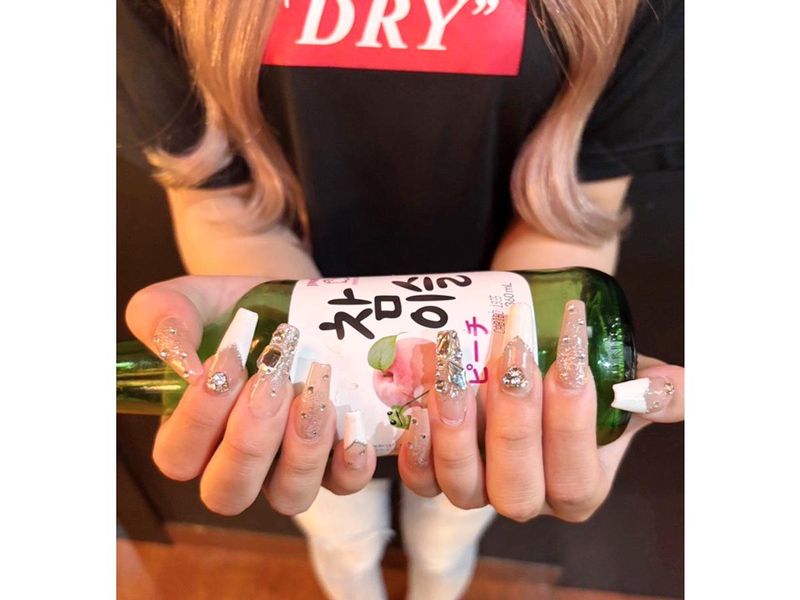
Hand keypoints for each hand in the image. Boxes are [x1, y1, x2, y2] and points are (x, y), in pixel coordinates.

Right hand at [125, 276, 376, 516]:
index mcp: (189, 436)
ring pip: (287, 496)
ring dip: (301, 450)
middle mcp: (236, 462)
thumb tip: (181, 360)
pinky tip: (350, 419)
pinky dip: (349, 461)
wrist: (285, 304)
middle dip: (249, 441)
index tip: (226, 361)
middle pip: (229, 492)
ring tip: (312, 396)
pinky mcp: (332, 460)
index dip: (199, 419)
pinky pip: (342, 483)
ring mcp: (285, 466)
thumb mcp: (188, 299)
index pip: (179, 458)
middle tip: (270, 381)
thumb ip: (162, 317)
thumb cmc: (228, 310)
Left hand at [397, 300, 683, 521]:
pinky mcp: (438, 470)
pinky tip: (420, 412)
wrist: (532, 339)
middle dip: (514, 425)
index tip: (569, 361)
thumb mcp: (627, 376)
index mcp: (579, 486)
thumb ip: (655, 391)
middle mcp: (528, 497)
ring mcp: (478, 488)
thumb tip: (671, 387)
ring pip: (464, 489)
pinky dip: (417, 454)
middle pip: (518, 490)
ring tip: (456, 376)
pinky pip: (421, 481)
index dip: (571, 423)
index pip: (575, 476)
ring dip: (457, 433)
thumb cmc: (577, 361)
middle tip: (514, 358)